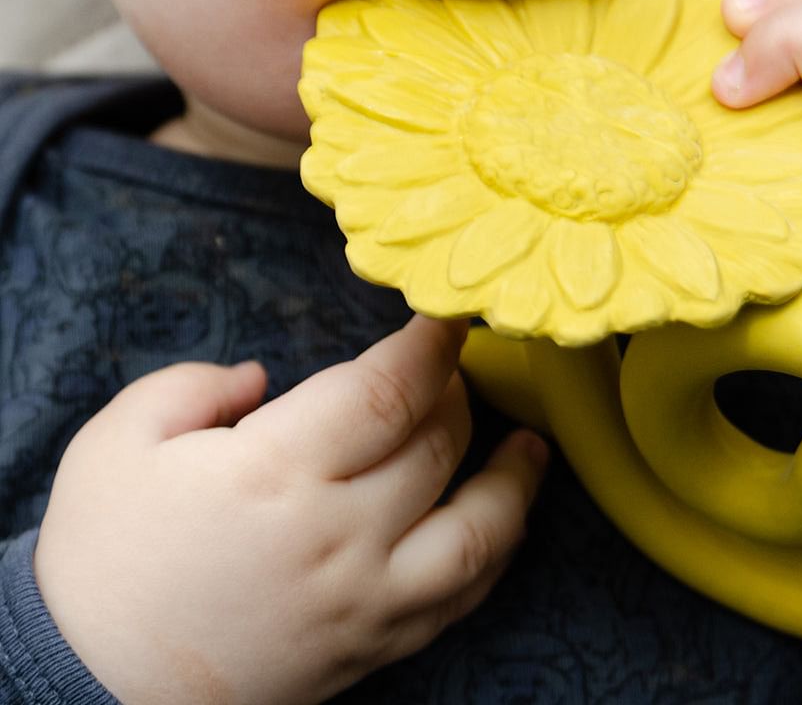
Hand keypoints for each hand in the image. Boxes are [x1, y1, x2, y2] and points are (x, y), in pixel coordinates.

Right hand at [34, 316, 547, 704]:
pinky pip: (457, 600)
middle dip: (454, 393)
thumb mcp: (119, 441)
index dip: (432, 343)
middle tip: (445, 369)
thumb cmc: (102, 559)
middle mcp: (338, 535)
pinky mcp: (370, 648)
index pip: (390, 389)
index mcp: (277, 471)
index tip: (449, 317)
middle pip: (436, 445)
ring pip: (476, 534)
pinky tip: (505, 524)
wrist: (87, 687)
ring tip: (530, 446)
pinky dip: (495, 555)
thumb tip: (267, 378)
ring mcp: (363, 599)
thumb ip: (198, 384)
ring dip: (515, 482)